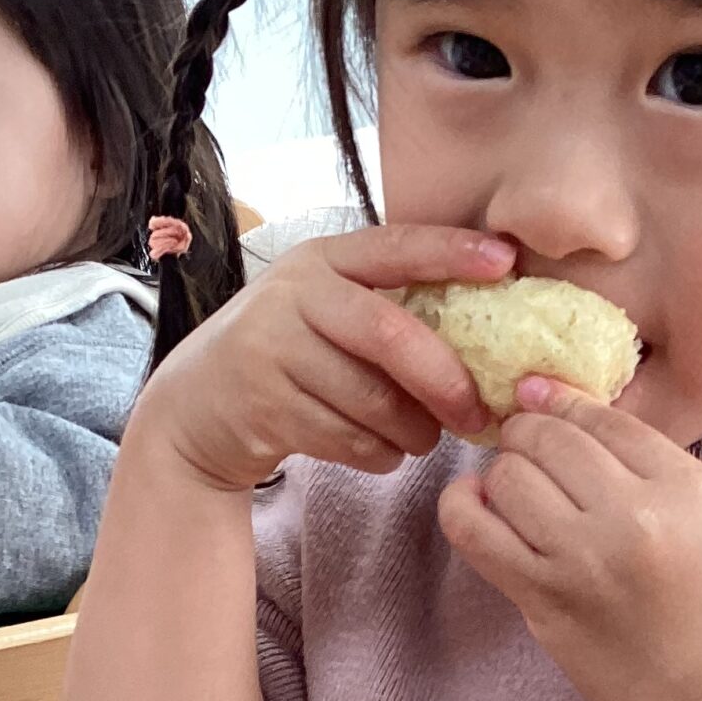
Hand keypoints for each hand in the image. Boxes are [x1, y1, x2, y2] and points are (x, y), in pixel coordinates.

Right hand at [135, 222, 511, 491]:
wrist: (196, 408)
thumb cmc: (288, 358)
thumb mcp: (324, 313)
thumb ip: (385, 311)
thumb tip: (485, 346)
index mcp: (321, 261)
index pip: (395, 246)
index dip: (452, 253)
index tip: (506, 263)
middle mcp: (293, 295)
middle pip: (390, 334)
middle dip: (445, 379)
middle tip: (479, 412)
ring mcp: (272, 350)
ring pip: (374, 399)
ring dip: (413, 429)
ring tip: (422, 436)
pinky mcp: (264, 406)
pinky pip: (350, 439)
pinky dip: (379, 454)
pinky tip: (379, 450)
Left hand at [437, 379, 701, 700]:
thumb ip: (644, 462)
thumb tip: (552, 404)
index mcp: (688, 488)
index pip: (604, 417)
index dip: (561, 402)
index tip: (538, 401)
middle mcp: (637, 516)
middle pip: (549, 438)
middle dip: (527, 436)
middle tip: (527, 453)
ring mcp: (585, 559)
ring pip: (509, 475)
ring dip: (502, 475)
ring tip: (517, 494)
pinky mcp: (544, 598)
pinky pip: (473, 529)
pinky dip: (461, 506)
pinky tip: (473, 505)